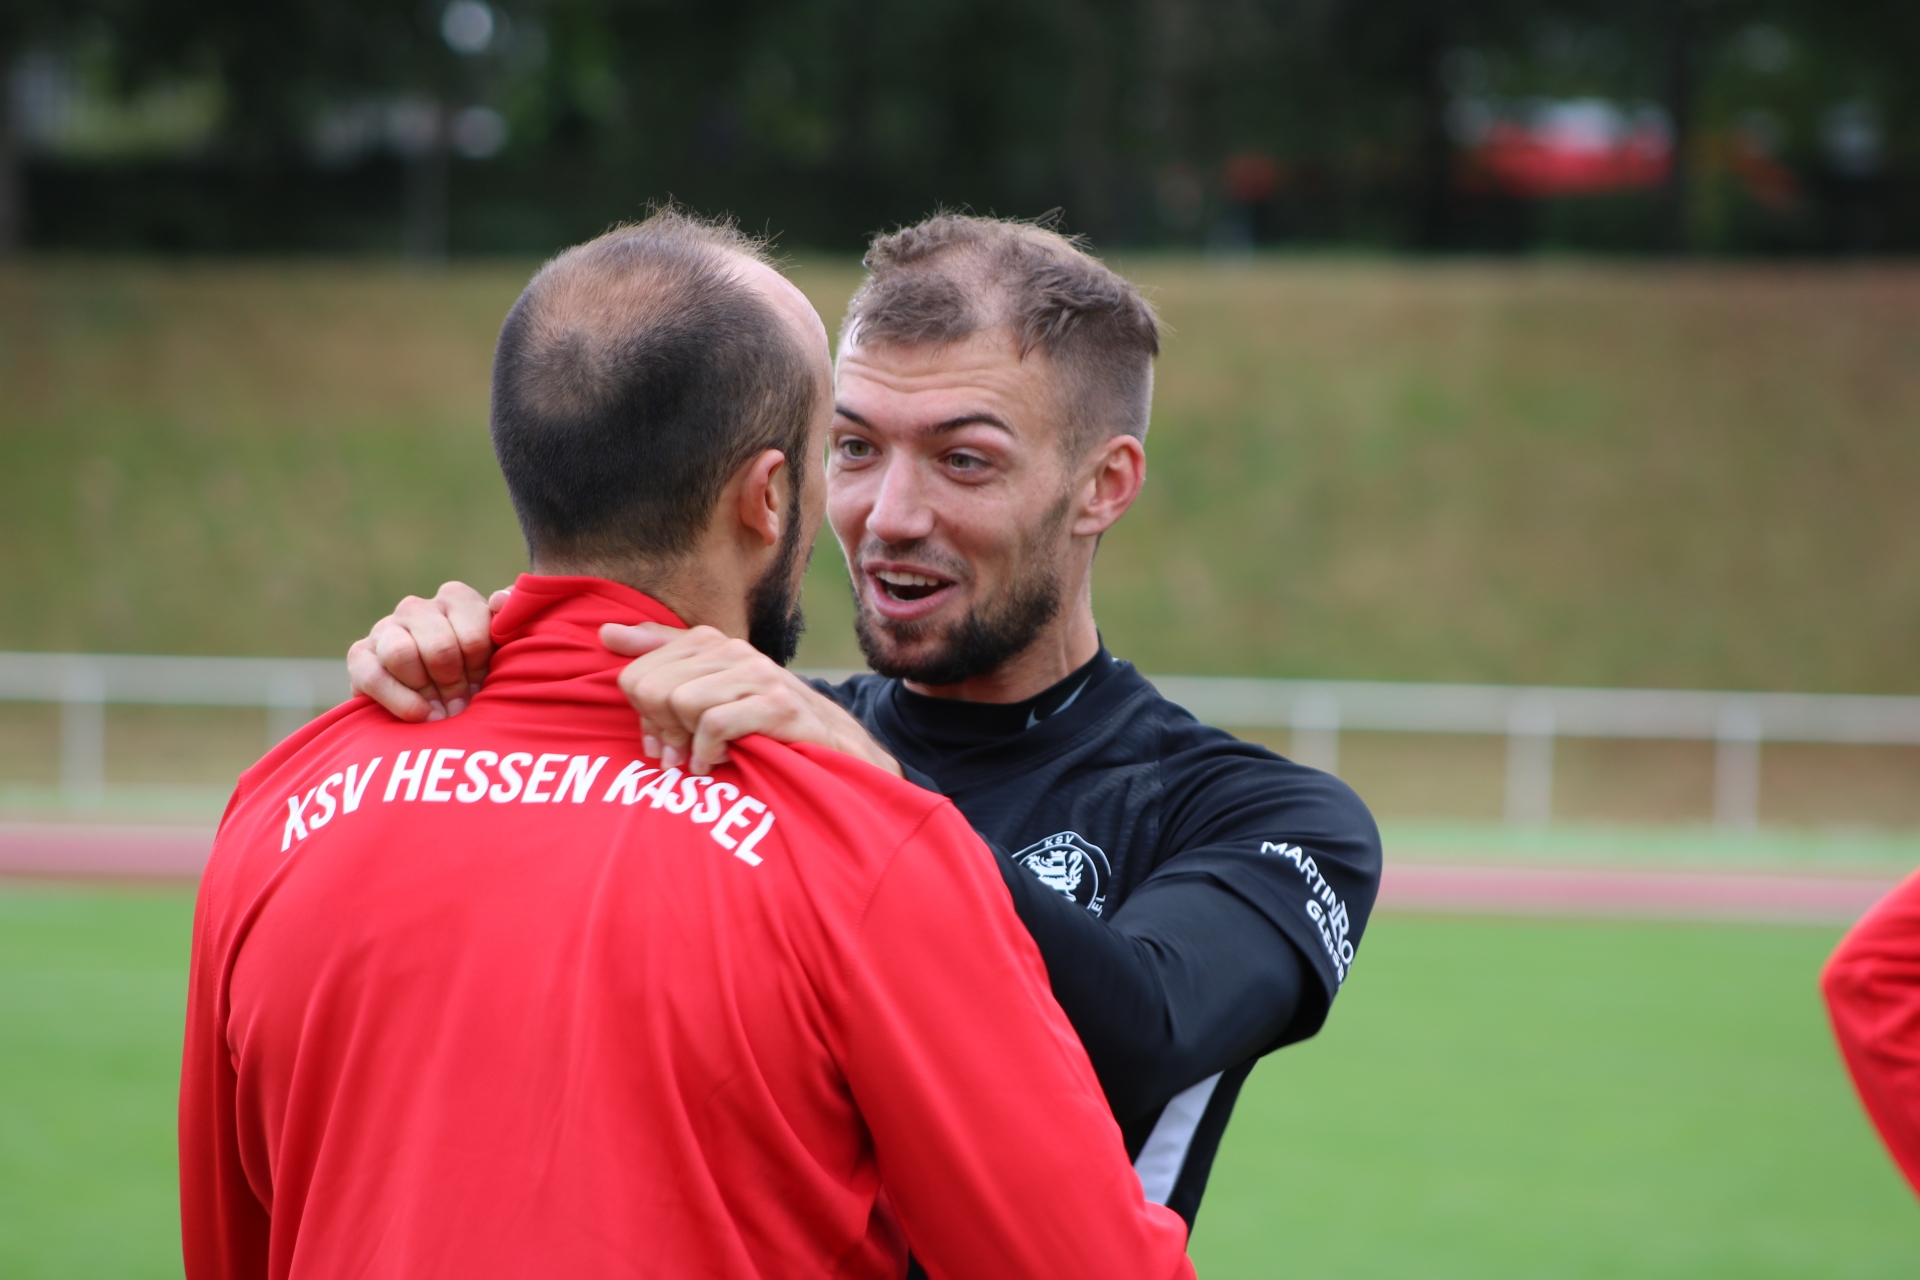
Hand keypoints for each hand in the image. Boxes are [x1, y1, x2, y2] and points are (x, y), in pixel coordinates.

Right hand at [347, 582, 508, 720]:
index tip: (484, 681)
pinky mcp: (360, 655)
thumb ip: (510, 621)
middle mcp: (418, 607)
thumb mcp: (503, 651)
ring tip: (441, 710)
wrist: (438, 706)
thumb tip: (501, 600)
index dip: (480, 668)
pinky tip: (421, 716)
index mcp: (456, 599)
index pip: (474, 634)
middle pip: (440, 648)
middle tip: (463, 703)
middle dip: (454, 684)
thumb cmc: (478, 675)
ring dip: (426, 691)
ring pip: (402, 654)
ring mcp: (386, 629)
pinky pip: (374, 675)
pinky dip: (401, 702)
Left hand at [603, 624, 902, 778]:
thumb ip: (660, 658)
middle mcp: (733, 650)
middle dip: (659, 729)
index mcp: (710, 643)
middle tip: (679, 754)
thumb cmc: (762, 723)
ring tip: (703, 760)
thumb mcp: (708, 688)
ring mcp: (757, 674)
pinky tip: (719, 763)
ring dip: (686, 745)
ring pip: (681, 702)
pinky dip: (709, 754)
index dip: (641, 714)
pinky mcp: (777, 703)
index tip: (662, 737)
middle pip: (652, 687)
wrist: (834, 748)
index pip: (637, 671)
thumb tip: (604, 632)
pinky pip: (714, 724)